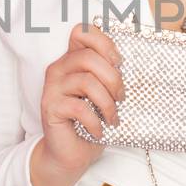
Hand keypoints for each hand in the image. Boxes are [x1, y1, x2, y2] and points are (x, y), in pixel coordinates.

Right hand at [30, 22, 125, 185]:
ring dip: (107, 103)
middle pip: (89, 57)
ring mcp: (52, 87)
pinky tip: (99, 131)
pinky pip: (79, 108)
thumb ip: (110, 75)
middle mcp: (59, 68)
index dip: (104, 43)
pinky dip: (95, 121)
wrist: (71, 153)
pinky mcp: (50, 107)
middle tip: (121, 98)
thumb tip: (134, 66)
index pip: (82, 32)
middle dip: (113, 79)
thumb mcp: (105, 94)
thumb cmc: (91, 121)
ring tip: (112, 118)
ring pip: (86, 81)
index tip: (118, 63)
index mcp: (73, 60)